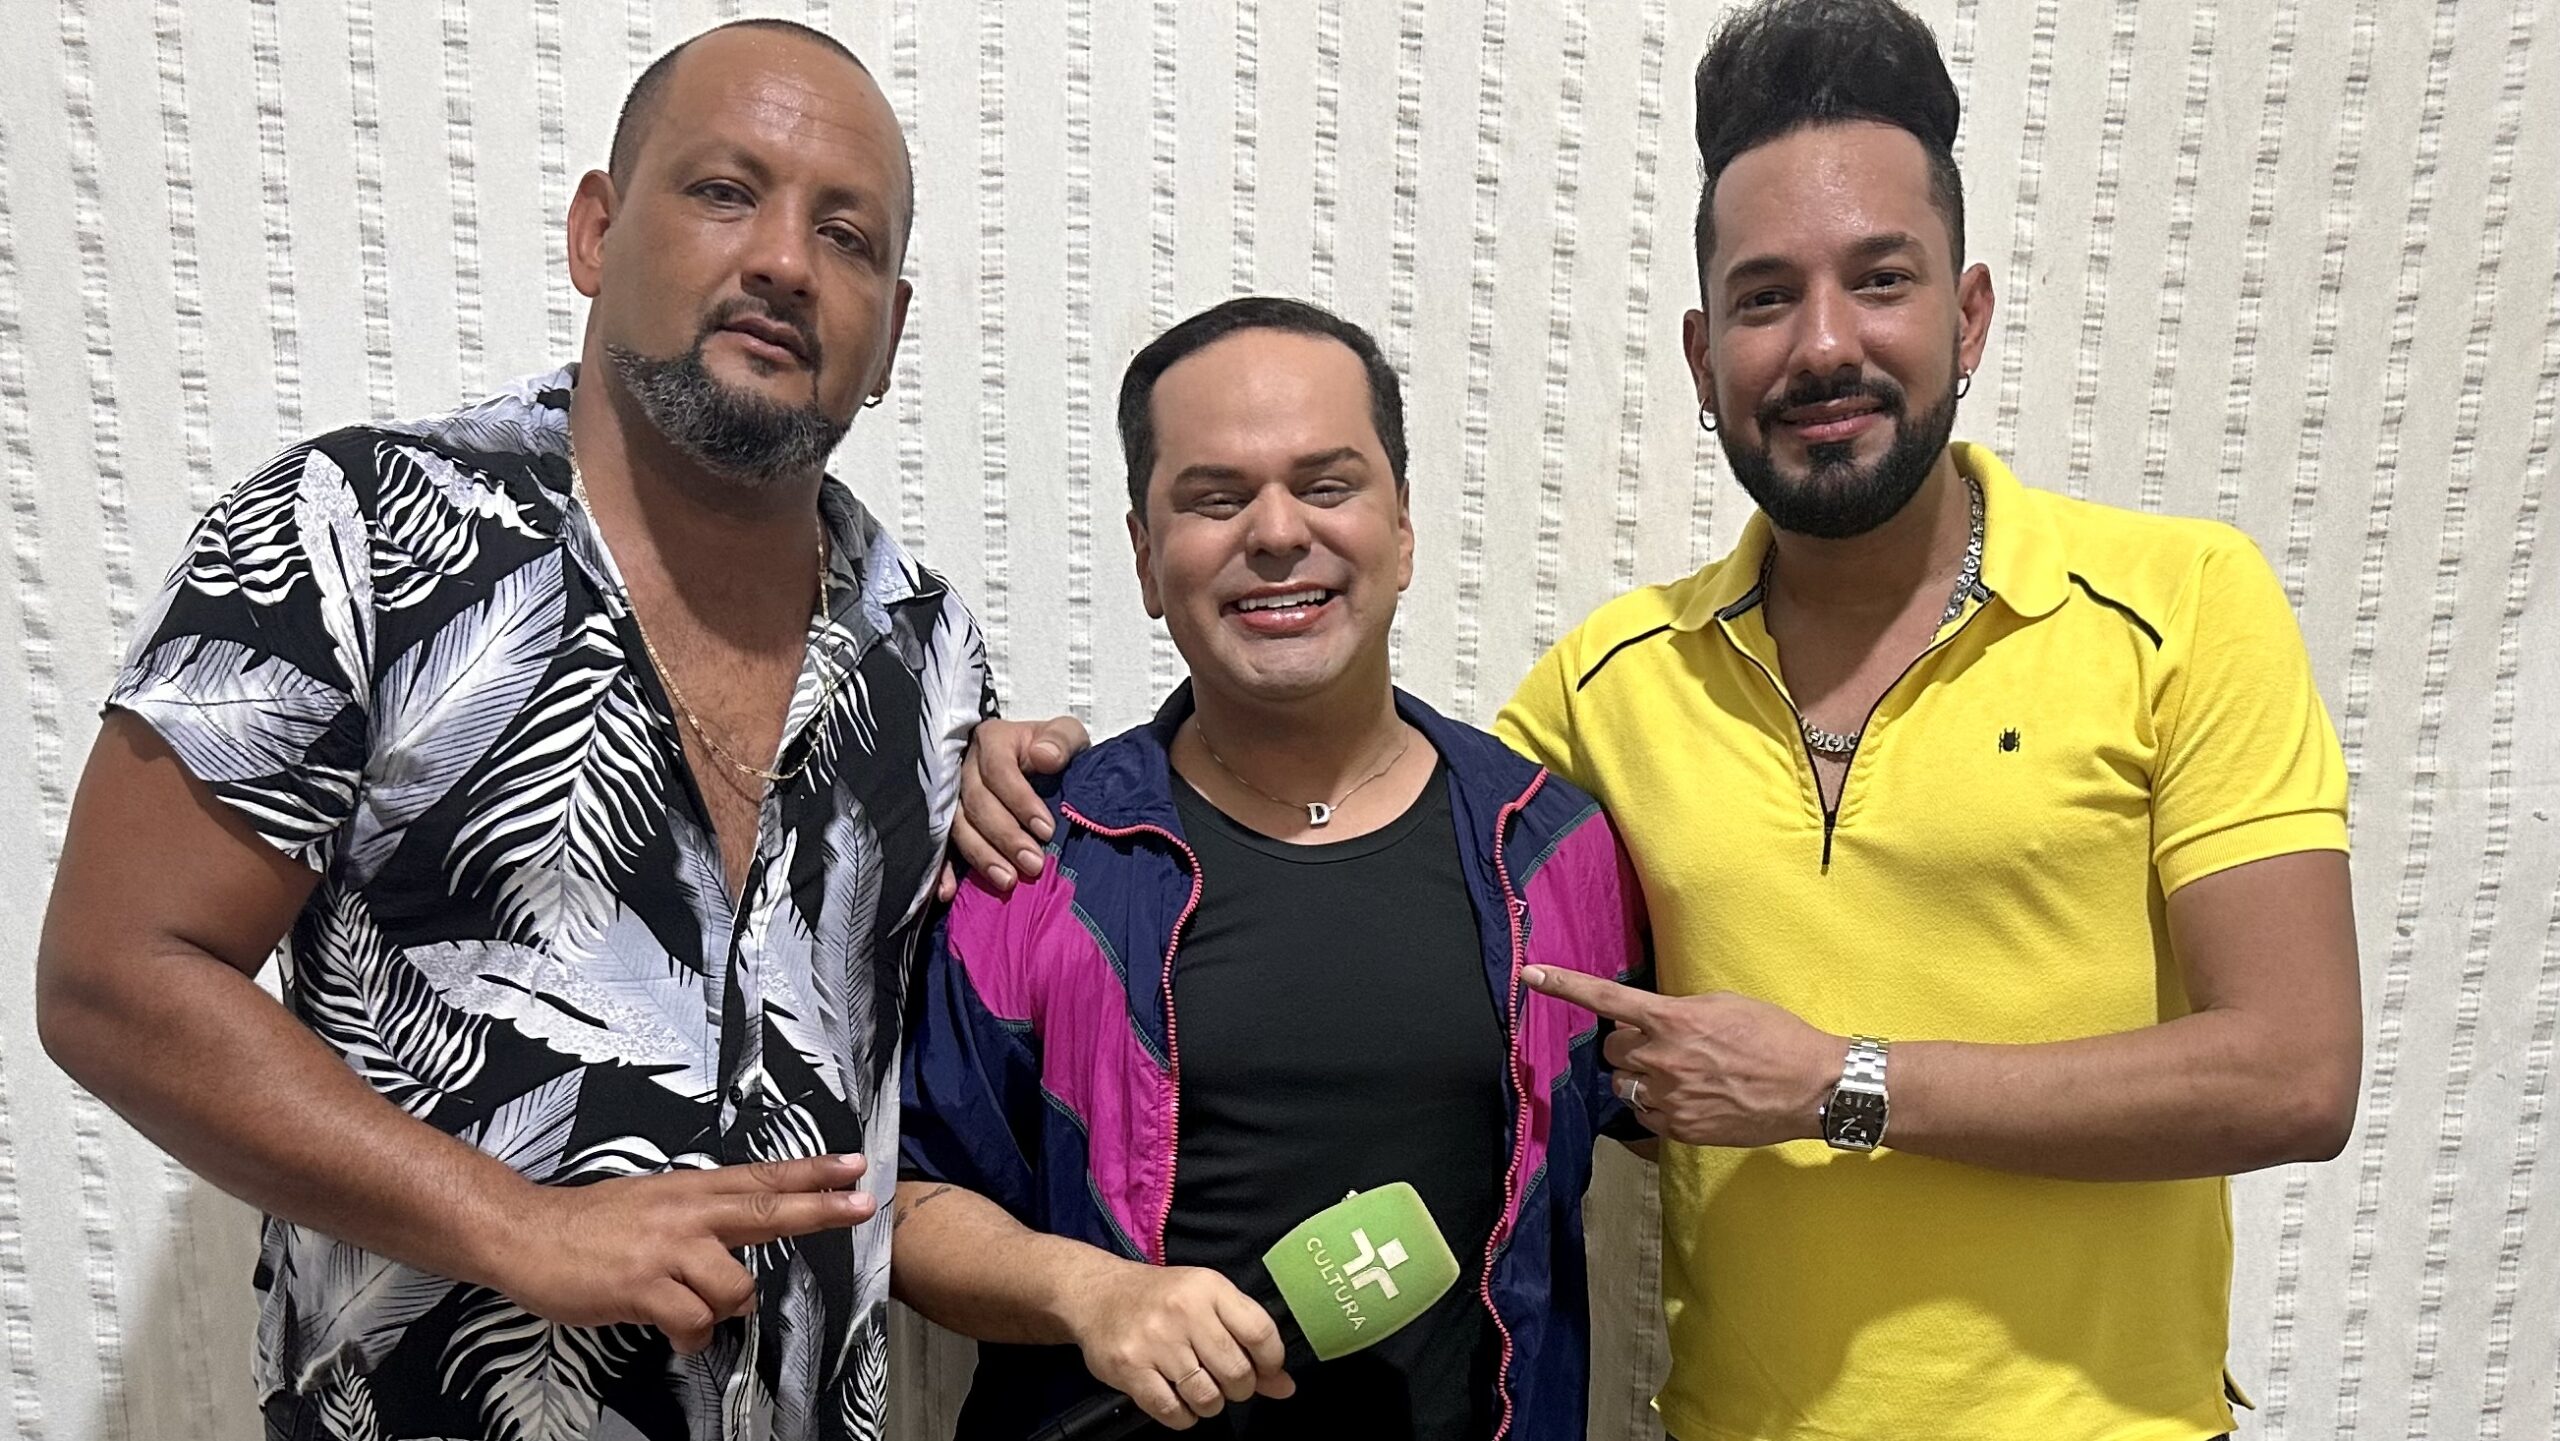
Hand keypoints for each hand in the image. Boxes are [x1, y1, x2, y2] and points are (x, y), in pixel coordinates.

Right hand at [484, 1153, 875, 1353]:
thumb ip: (697, 1218)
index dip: (812, 1172)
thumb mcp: (653, 1203)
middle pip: (768, 1208)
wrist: (526, 1234)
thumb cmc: (588, 1225)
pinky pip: (694, 1322)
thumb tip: (733, 1242)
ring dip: (722, 1310)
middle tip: (863, 1207)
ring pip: (735, 1288)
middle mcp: (688, 1214)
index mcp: (692, 1191)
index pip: (764, 1176)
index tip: (854, 1167)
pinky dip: (690, 1337)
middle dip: (820, 1209)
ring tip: (693, 1311)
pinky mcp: (644, 1286)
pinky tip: (673, 1333)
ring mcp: (667, 1249)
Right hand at [941, 714, 1090, 898]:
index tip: (1046, 830)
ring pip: (958, 826)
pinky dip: (942, 870)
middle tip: (1033, 864)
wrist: (1038, 761)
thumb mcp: (1066, 736)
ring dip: (981, 856)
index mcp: (993, 741)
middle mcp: (965, 766)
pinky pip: (940, 844)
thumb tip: (1045, 757)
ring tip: (1007, 880)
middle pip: (977, 802)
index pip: (999, 770)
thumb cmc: (1053, 749)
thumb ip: (1061, 741)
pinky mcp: (949, 821)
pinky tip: (947, 892)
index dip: (1020, 800)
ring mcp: (953, 795)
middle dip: (1005, 837)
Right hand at [1058, 1261, 1294, 1429]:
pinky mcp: (1130, 1367)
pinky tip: (1178, 1401)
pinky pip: (1172, 1411)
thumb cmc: (1160, 1299)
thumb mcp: (1206, 1302)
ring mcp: (1155, 1341)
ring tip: (1200, 1390)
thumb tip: (1284, 1385)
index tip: (1266, 1371)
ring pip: (1206, 1397)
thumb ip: (1246, 1339)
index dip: (1271, 1362)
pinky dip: (1182, 1417)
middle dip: (1239, 1388)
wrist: (1097, 1294)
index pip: (1260, 1333)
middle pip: (1236, 1372)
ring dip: (1210, 1404)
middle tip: (1227, 1383)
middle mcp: (1183, 1311)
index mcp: (1209, 1288)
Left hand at [1523, 968, 1839, 1147]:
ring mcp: (1668, 1097)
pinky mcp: (1679, 1129)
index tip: (1532, 975)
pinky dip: (1658, 1106)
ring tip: (1681, 1075)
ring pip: (1623, 1084)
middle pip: (1612, 1049)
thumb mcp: (1724, 1006)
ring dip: (1640, 1077)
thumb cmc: (1775, 1037)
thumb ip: (1679, 1011)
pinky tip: (1691, 1099)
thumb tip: (1653, 1020)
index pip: (1605, 999)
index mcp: (1672, 1019)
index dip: (1564, 985)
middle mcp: (1662, 1059)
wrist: (1812, 1086)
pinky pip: (1644, 1114)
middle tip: (1667, 1045)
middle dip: (1630, 1045)